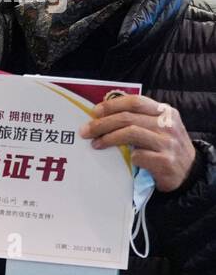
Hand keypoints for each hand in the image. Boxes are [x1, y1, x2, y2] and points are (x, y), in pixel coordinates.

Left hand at [80, 93, 196, 192]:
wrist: (189, 172)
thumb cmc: (165, 147)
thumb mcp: (158, 127)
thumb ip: (139, 119)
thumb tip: (102, 115)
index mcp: (165, 112)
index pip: (135, 102)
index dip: (112, 105)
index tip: (94, 112)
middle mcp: (167, 124)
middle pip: (128, 118)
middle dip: (102, 124)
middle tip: (86, 131)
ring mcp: (167, 143)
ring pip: (130, 133)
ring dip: (108, 139)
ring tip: (95, 144)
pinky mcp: (164, 161)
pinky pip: (137, 155)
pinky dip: (126, 157)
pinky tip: (121, 160)